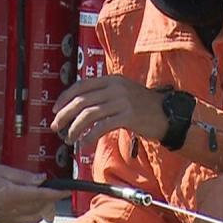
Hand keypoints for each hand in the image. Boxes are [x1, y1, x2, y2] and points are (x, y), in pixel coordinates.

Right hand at [0, 164, 69, 222]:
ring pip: (35, 220)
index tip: (69, 190)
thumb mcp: (3, 170)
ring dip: (44, 212)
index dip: (57, 193)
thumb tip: (42, 179)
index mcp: (13, 194)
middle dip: (51, 200)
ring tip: (43, 201)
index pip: (42, 196)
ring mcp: (9, 220)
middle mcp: (13, 210)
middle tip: (52, 190)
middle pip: (41, 209)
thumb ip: (25, 177)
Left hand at [51, 75, 166, 153]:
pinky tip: (84, 143)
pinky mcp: (128, 116)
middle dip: (65, 115)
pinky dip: (89, 136)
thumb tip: (77, 107)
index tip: (55, 110)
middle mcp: (115, 87)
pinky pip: (102, 126)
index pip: (81, 85)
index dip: (65, 98)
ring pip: (89, 114)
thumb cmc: (142, 107)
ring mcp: (122, 101)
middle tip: (56, 127)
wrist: (167, 115)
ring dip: (75, 128)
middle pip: (81, 100)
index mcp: (111, 79)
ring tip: (69, 139)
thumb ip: (103, 95)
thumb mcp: (122, 93)